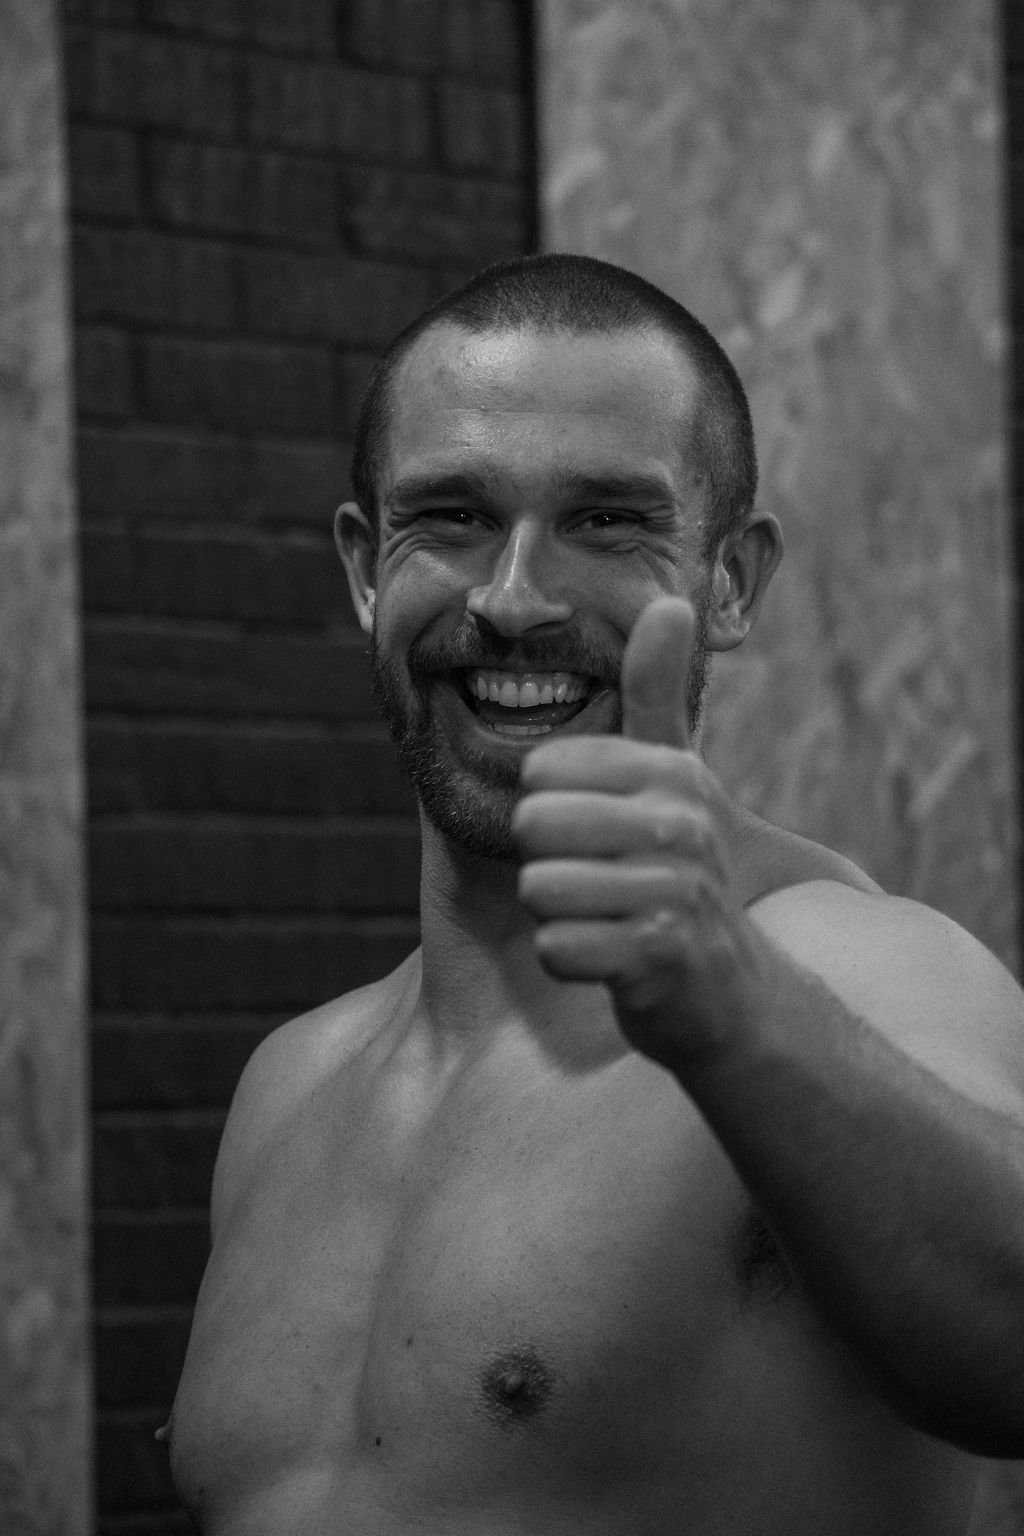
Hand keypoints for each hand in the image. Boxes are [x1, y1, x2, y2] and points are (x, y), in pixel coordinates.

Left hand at [513, 597, 764, 1069]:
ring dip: (559, 915)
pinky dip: (571, 962)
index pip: (543, 772)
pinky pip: (555, 948)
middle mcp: (680, 826)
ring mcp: (674, 892)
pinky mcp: (659, 958)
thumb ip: (658, 692)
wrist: (730, 993)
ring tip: (608, 920)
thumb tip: (669, 601)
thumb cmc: (682, 875)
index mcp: (674, 774)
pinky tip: (612, 960)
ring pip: (539, 889)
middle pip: (533, 827)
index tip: (601, 835)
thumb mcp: (677, 779)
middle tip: (600, 884)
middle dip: (549, 864)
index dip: (552, 811)